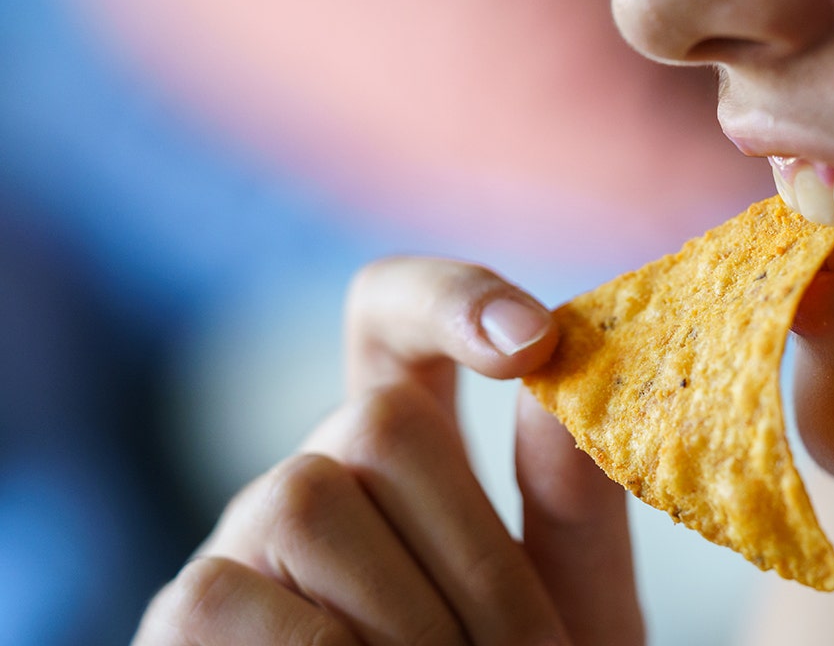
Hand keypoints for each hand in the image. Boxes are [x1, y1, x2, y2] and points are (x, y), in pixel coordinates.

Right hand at [133, 258, 643, 644]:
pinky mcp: (188, 609)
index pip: (394, 315)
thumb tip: (557, 376)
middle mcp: (319, 472)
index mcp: (410, 453)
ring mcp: (244, 537)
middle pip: (378, 421)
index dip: (450, 296)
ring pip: (310, 502)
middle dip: (477, 561)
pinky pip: (245, 599)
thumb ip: (570, 503)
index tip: (533, 338)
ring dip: (415, 628)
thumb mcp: (567, 601)